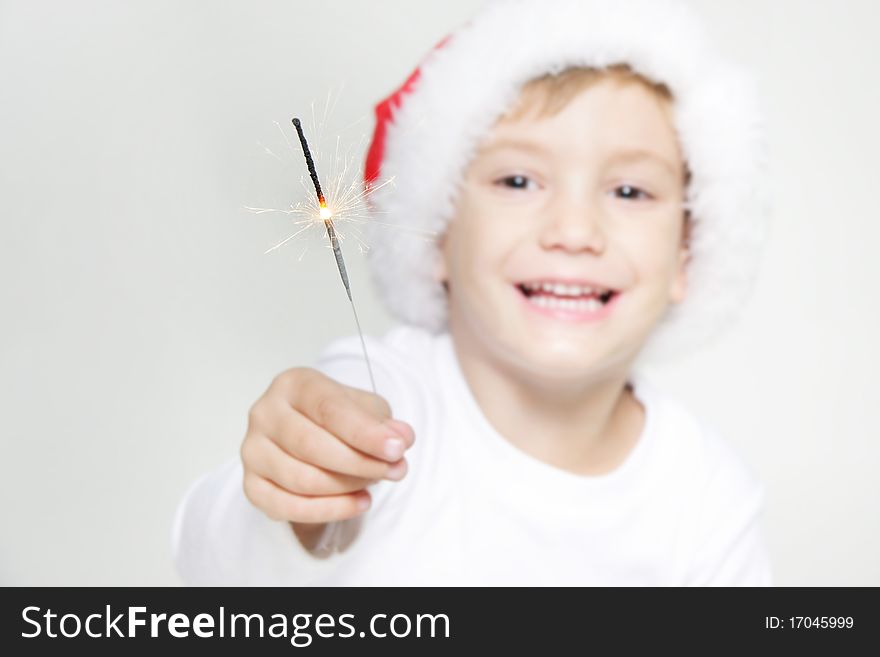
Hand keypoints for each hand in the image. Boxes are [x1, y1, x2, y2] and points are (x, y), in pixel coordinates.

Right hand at [241, 367, 414, 529]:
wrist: (310, 436)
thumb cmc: (337, 418)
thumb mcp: (366, 409)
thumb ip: (383, 422)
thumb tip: (401, 438)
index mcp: (293, 384)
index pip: (328, 408)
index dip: (365, 432)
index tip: (397, 449)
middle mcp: (265, 413)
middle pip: (311, 445)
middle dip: (359, 463)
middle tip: (394, 470)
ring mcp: (252, 450)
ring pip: (300, 479)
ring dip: (347, 486)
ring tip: (376, 484)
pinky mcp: (252, 484)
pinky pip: (287, 507)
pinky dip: (329, 510)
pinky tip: (359, 503)